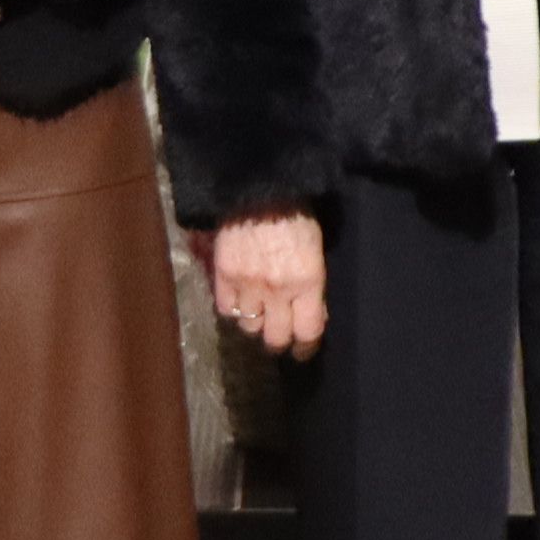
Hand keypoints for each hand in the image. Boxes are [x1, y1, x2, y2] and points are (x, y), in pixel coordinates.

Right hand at [208, 209, 328, 358]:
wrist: (259, 189)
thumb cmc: (296, 215)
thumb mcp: (316, 252)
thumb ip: (313, 286)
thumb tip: (312, 314)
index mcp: (307, 282)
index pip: (307, 332)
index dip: (305, 348)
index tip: (303, 351)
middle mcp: (277, 290)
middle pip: (275, 338)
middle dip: (280, 342)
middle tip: (280, 338)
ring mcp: (248, 284)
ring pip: (249, 327)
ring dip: (256, 324)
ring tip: (259, 316)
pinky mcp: (224, 275)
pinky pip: (225, 309)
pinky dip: (233, 310)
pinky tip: (239, 302)